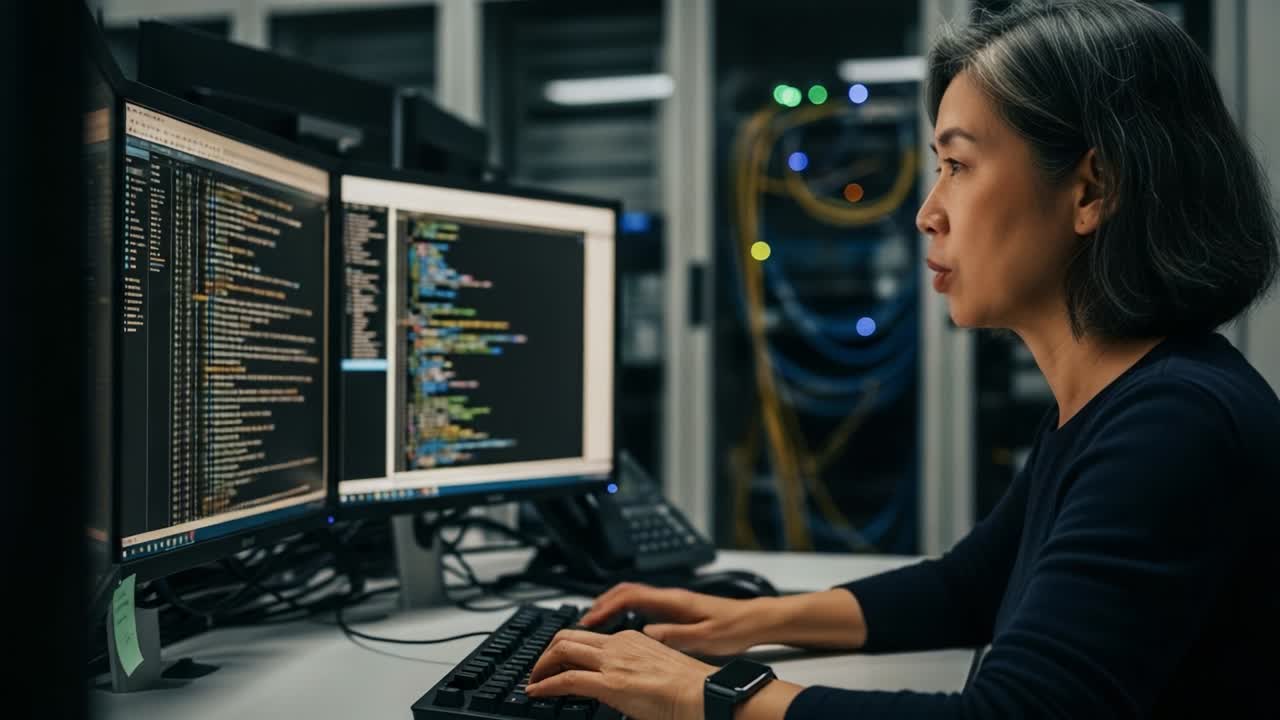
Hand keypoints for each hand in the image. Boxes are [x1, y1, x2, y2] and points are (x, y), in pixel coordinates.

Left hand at [527, 629, 715, 719]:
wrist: (704, 695)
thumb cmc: (690, 689)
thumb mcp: (656, 670)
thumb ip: (635, 671)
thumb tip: (626, 687)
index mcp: (631, 639)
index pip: (588, 637)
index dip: (566, 648)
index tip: (557, 661)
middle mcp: (618, 644)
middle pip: (568, 636)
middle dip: (546, 652)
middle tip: (538, 668)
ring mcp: (613, 661)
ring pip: (562, 650)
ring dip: (541, 665)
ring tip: (533, 681)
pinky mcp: (609, 683)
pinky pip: (566, 679)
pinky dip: (545, 685)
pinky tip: (536, 692)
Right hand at [579, 582, 773, 655]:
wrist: (755, 620)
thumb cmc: (735, 627)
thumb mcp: (706, 638)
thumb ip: (675, 635)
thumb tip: (646, 632)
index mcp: (674, 600)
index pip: (630, 596)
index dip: (606, 607)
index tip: (589, 619)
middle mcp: (670, 597)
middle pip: (625, 591)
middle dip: (601, 604)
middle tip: (583, 621)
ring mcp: (672, 601)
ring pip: (632, 596)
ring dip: (610, 606)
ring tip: (594, 623)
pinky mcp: (676, 609)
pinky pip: (642, 604)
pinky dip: (624, 610)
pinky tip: (621, 625)